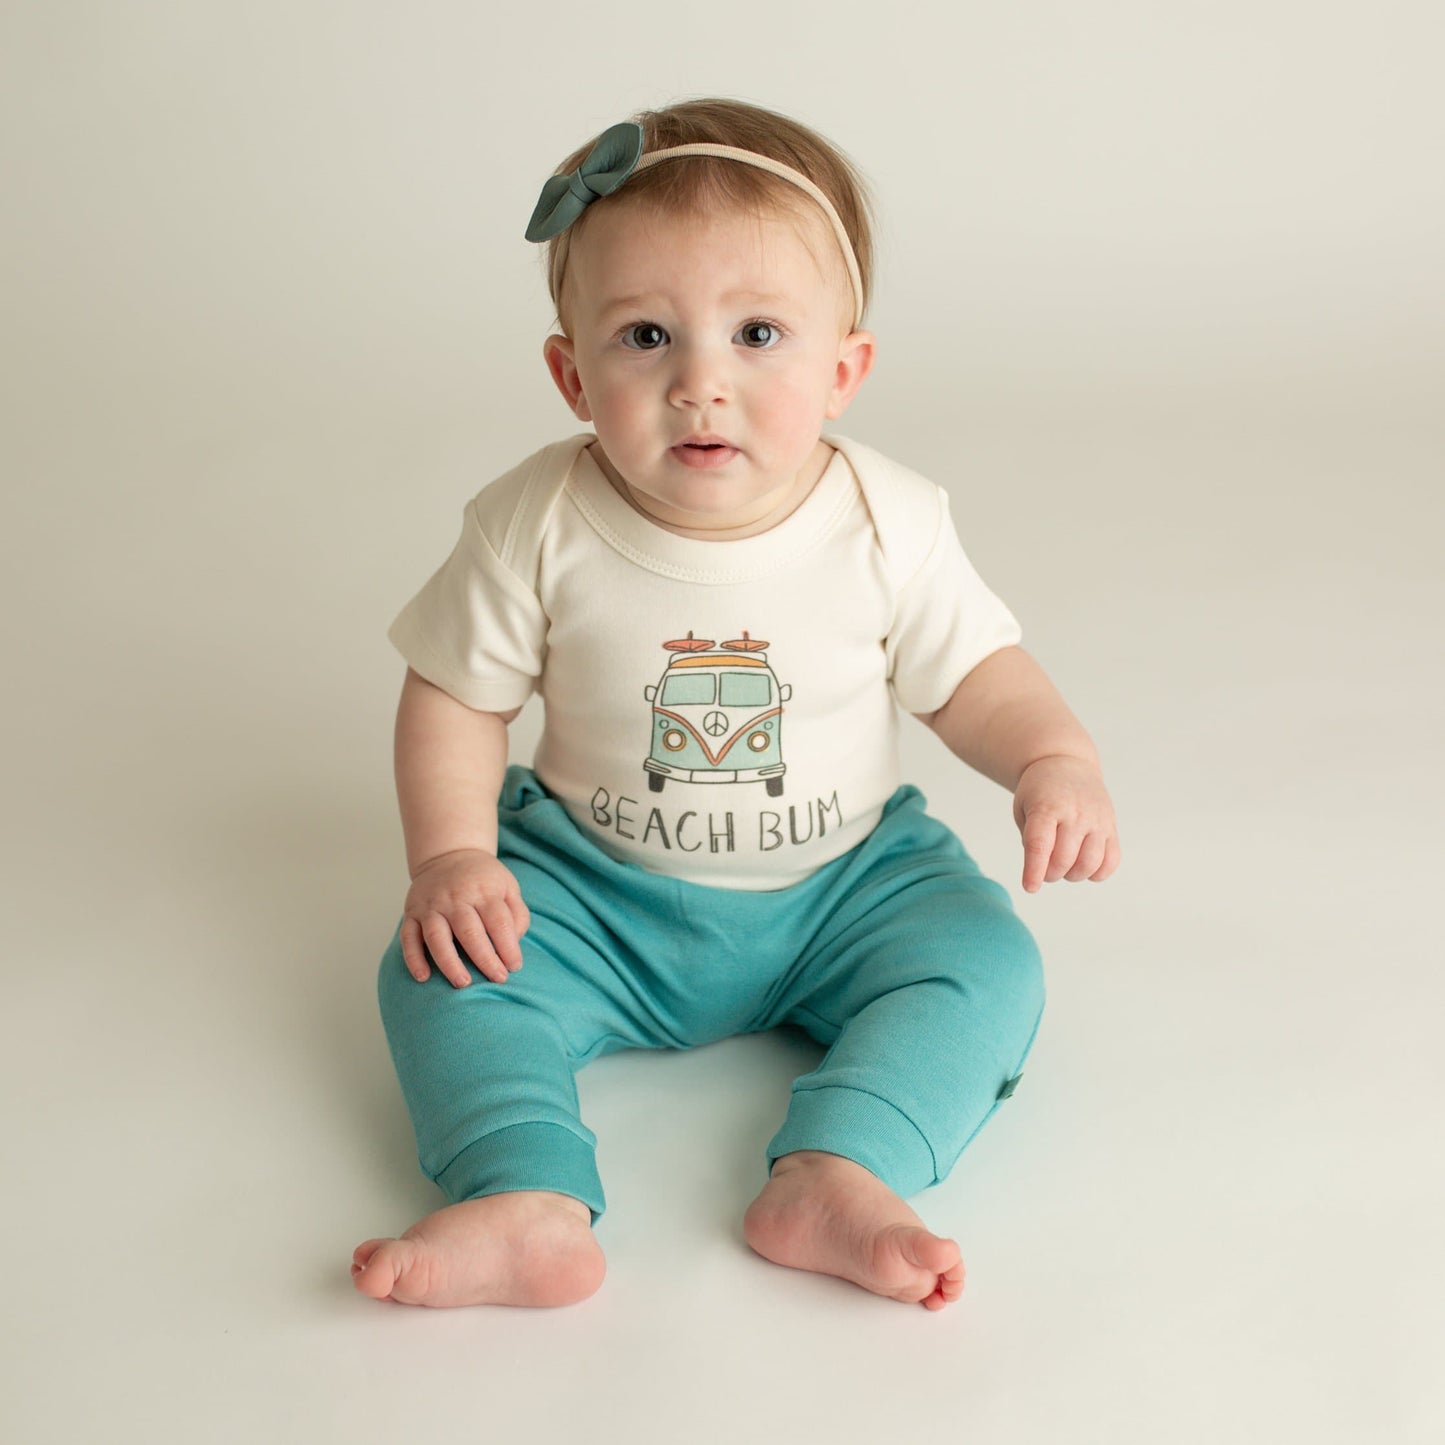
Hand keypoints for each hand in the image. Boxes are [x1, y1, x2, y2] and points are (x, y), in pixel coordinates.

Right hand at [400, 848, 530, 986]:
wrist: (448, 854)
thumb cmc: (483, 879)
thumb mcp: (508, 886)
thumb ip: (517, 914)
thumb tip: (513, 943)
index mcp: (484, 891)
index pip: (498, 922)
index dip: (508, 947)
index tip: (514, 966)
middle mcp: (456, 898)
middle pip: (470, 932)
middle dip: (485, 959)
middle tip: (497, 979)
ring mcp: (431, 906)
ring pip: (437, 937)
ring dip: (449, 963)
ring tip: (463, 982)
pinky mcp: (412, 913)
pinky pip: (409, 937)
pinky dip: (413, 958)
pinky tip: (423, 977)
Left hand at [1012, 755, 1120, 893]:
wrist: (1066, 764)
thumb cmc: (1039, 792)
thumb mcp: (1023, 808)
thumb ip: (1030, 839)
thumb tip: (1042, 872)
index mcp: (1047, 806)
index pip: (1040, 844)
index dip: (1034, 870)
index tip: (1030, 888)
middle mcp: (1075, 812)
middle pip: (1064, 859)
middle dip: (1050, 874)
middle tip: (1044, 870)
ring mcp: (1097, 819)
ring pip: (1090, 863)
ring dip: (1073, 875)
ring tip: (1064, 868)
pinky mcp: (1111, 826)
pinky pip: (1112, 859)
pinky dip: (1098, 873)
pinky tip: (1085, 868)